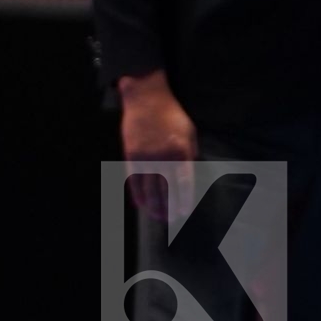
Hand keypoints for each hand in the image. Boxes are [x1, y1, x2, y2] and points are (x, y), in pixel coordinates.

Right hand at [118, 70, 196, 221]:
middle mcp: (162, 157)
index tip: (185, 211)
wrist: (146, 100)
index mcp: (180, 151)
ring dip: (153, 205)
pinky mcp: (131, 156)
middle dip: (169, 206)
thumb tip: (188, 174)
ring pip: (149, 188)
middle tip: (171, 219)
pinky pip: (134, 180)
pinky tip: (141, 204)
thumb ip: (190, 154)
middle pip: (165, 188)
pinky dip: (137, 194)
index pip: (183, 181)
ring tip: (158, 216)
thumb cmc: (172, 116)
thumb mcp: (190, 132)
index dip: (184, 198)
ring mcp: (145, 158)